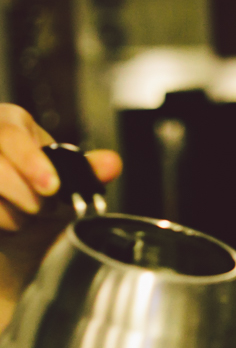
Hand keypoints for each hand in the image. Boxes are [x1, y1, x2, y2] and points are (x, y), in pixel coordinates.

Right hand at [0, 104, 120, 228]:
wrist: (13, 217)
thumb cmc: (38, 187)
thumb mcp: (65, 176)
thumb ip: (87, 170)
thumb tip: (112, 163)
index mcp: (9, 122)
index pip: (11, 135)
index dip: (30, 161)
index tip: (51, 186)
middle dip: (28, 197)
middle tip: (46, 207)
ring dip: (14, 216)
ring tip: (26, 212)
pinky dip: (2, 224)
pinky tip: (8, 220)